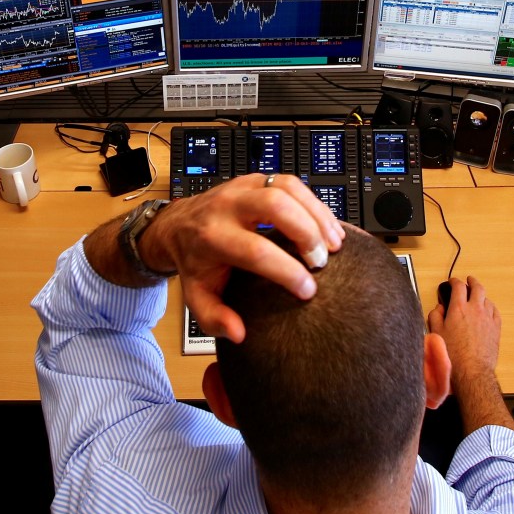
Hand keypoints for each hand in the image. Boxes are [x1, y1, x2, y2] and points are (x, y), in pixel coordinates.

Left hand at [144, 174, 343, 342]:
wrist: (179, 225)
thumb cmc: (194, 260)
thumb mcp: (196, 296)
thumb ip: (214, 318)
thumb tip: (239, 332)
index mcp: (211, 236)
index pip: (256, 251)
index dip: (287, 271)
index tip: (308, 290)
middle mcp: (227, 206)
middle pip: (274, 206)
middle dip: (306, 233)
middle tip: (322, 261)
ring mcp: (243, 188)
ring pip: (287, 188)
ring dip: (317, 215)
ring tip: (334, 243)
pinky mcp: (257, 180)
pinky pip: (291, 183)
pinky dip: (314, 204)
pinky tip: (328, 226)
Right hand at [428, 276, 501, 389]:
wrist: (471, 370)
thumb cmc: (451, 353)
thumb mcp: (436, 333)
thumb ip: (435, 316)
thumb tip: (439, 308)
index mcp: (458, 308)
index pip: (458, 286)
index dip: (454, 281)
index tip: (452, 282)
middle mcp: (475, 309)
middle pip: (477, 287)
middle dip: (472, 281)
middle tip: (469, 280)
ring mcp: (488, 318)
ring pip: (487, 299)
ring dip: (481, 295)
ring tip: (477, 297)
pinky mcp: (496, 328)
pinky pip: (495, 311)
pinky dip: (490, 307)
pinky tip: (488, 310)